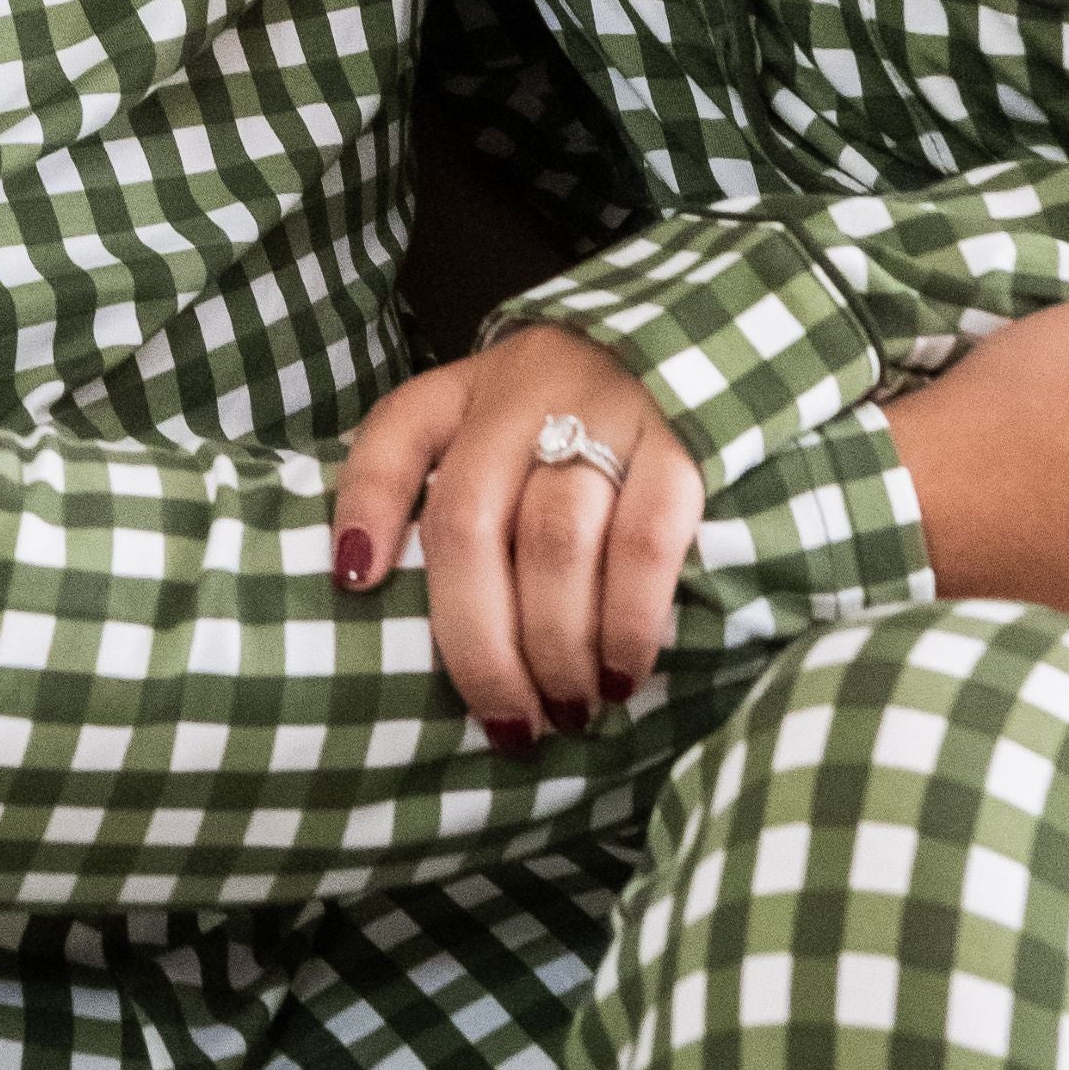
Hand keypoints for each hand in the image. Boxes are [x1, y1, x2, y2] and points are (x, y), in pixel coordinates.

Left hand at [331, 328, 700, 745]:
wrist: (713, 350)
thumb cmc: (593, 421)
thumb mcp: (511, 426)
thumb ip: (444, 484)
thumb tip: (365, 583)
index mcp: (476, 387)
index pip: (400, 429)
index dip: (365, 503)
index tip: (355, 582)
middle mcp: (531, 388)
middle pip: (470, 521)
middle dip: (480, 641)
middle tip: (510, 719)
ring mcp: (609, 410)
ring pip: (554, 539)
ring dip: (554, 643)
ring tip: (569, 708)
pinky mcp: (686, 443)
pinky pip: (645, 540)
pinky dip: (628, 618)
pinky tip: (622, 672)